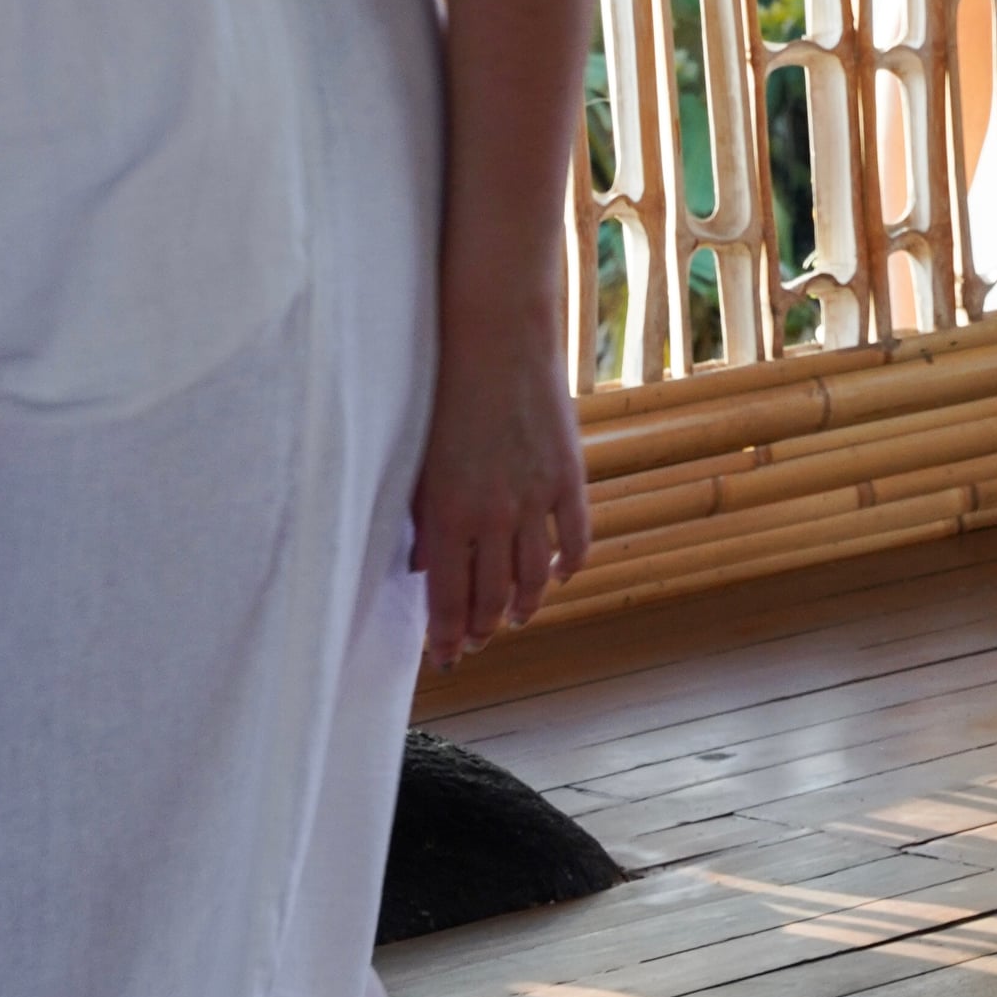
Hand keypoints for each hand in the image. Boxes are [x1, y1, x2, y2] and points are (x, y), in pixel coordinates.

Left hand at [411, 307, 587, 665]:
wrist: (497, 338)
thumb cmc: (443, 395)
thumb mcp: (420, 464)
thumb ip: (423, 522)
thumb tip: (426, 570)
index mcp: (449, 515)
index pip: (448, 601)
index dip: (447, 638)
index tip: (446, 657)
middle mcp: (495, 515)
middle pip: (492, 598)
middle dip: (481, 628)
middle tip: (475, 641)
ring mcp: (537, 498)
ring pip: (534, 578)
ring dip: (523, 606)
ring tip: (514, 617)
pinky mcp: (569, 476)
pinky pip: (575, 539)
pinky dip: (568, 566)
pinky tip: (558, 576)